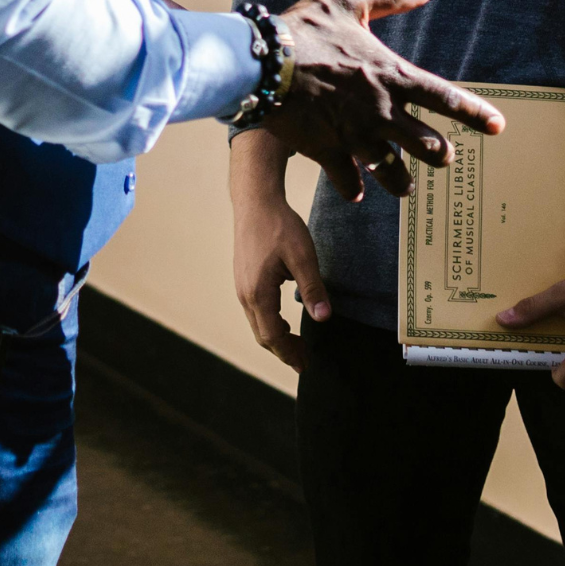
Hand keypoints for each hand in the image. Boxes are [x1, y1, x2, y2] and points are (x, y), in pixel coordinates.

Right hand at [230, 129, 328, 370]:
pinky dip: (268, 322)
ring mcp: (241, 285)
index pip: (273, 336)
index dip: (289, 353)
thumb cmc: (279, 225)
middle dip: (283, 350)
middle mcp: (245, 294)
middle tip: (303, 361)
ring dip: (275, 337)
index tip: (304, 365)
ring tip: (295, 344)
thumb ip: (312, 288)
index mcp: (258, 293)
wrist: (255, 200)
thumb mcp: (303, 256)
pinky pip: (255, 309)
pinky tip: (282, 318)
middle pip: (262, 334)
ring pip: (257, 322)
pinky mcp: (243, 276)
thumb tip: (323, 317)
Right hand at [262, 0, 502, 201]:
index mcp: (392, 77)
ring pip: (391, 171)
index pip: (445, 99)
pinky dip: (353, 188)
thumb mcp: (348, 0)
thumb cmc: (306, 30)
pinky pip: (348, 180)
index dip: (475, 114)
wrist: (263, 65)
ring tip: (405, 187)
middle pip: (427, 145)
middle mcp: (381, 113)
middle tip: (445, 157)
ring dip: (401, 180)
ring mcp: (355, 137)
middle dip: (440, 154)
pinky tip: (356, 192)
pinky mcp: (328, 152)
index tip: (498, 127)